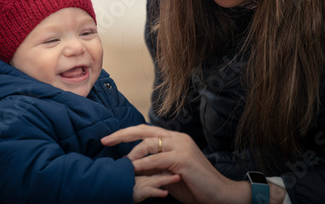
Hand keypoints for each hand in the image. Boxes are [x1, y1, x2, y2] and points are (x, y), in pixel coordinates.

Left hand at [102, 124, 249, 203]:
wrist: (218, 193)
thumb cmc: (194, 185)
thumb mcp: (169, 174)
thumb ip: (154, 167)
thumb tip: (134, 167)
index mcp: (174, 138)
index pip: (146, 131)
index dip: (126, 133)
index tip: (109, 139)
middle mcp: (177, 138)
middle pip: (144, 130)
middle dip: (122, 134)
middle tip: (105, 141)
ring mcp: (180, 146)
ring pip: (149, 144)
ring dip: (133, 155)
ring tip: (124, 166)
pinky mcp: (183, 158)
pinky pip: (157, 159)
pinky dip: (143, 164)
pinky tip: (134, 169)